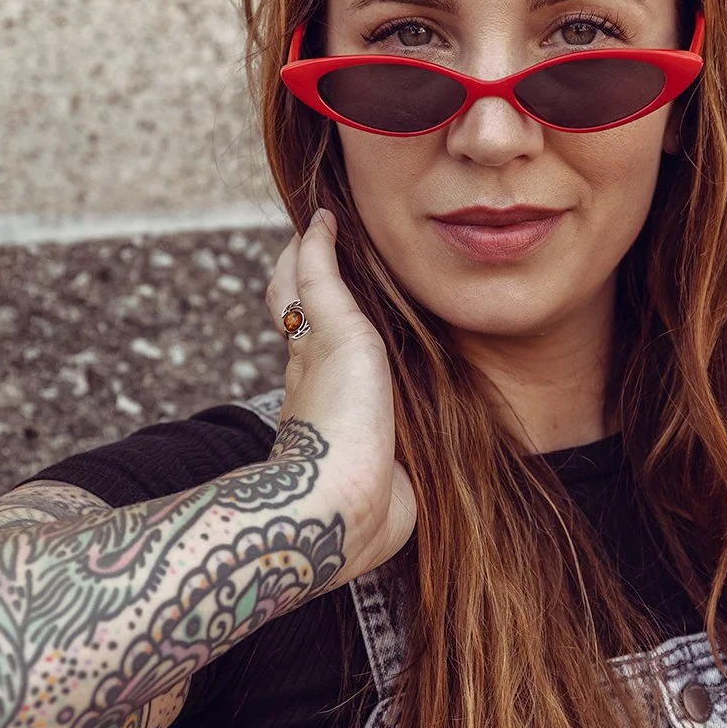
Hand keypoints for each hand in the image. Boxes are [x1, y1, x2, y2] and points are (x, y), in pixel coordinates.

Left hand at [266, 212, 416, 577]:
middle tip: (365, 260)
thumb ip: (323, 277)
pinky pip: (396, 409)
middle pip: (324, 328)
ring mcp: (355, 418)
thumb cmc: (336, 418)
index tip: (329, 220)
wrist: (348, 507)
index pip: (295, 290)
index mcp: (308, 350)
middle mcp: (326, 382)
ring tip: (407, 314)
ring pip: (360, 368)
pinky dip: (406, 387)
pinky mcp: (387, 453)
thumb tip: (315, 221)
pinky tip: (431, 381)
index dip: (306, 255)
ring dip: (376, 342)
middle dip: (337, 297)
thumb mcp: (332, 329)